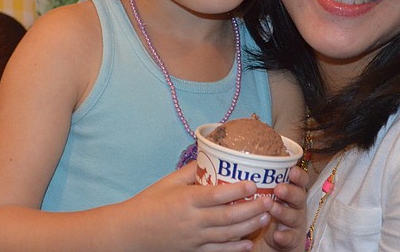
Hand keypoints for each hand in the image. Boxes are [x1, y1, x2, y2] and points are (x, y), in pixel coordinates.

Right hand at [122, 162, 273, 251]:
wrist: (130, 233)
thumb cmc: (149, 203)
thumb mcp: (168, 182)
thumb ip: (190, 171)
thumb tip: (211, 157)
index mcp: (186, 200)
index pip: (217, 195)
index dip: (238, 189)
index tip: (254, 183)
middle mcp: (192, 220)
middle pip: (228, 216)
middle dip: (251, 209)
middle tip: (269, 201)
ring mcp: (193, 239)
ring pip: (227, 235)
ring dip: (248, 226)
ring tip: (265, 217)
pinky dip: (234, 249)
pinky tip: (249, 244)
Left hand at [255, 166, 309, 251]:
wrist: (278, 237)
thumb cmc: (271, 208)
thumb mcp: (270, 194)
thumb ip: (263, 183)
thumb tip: (242, 166)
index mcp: (293, 191)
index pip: (301, 181)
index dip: (299, 175)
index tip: (292, 170)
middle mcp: (297, 205)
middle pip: (299, 197)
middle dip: (290, 192)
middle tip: (279, 189)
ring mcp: (296, 222)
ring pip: (294, 216)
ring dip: (283, 212)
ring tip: (272, 209)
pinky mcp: (292, 238)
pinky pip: (290, 237)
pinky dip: (284, 236)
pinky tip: (277, 235)